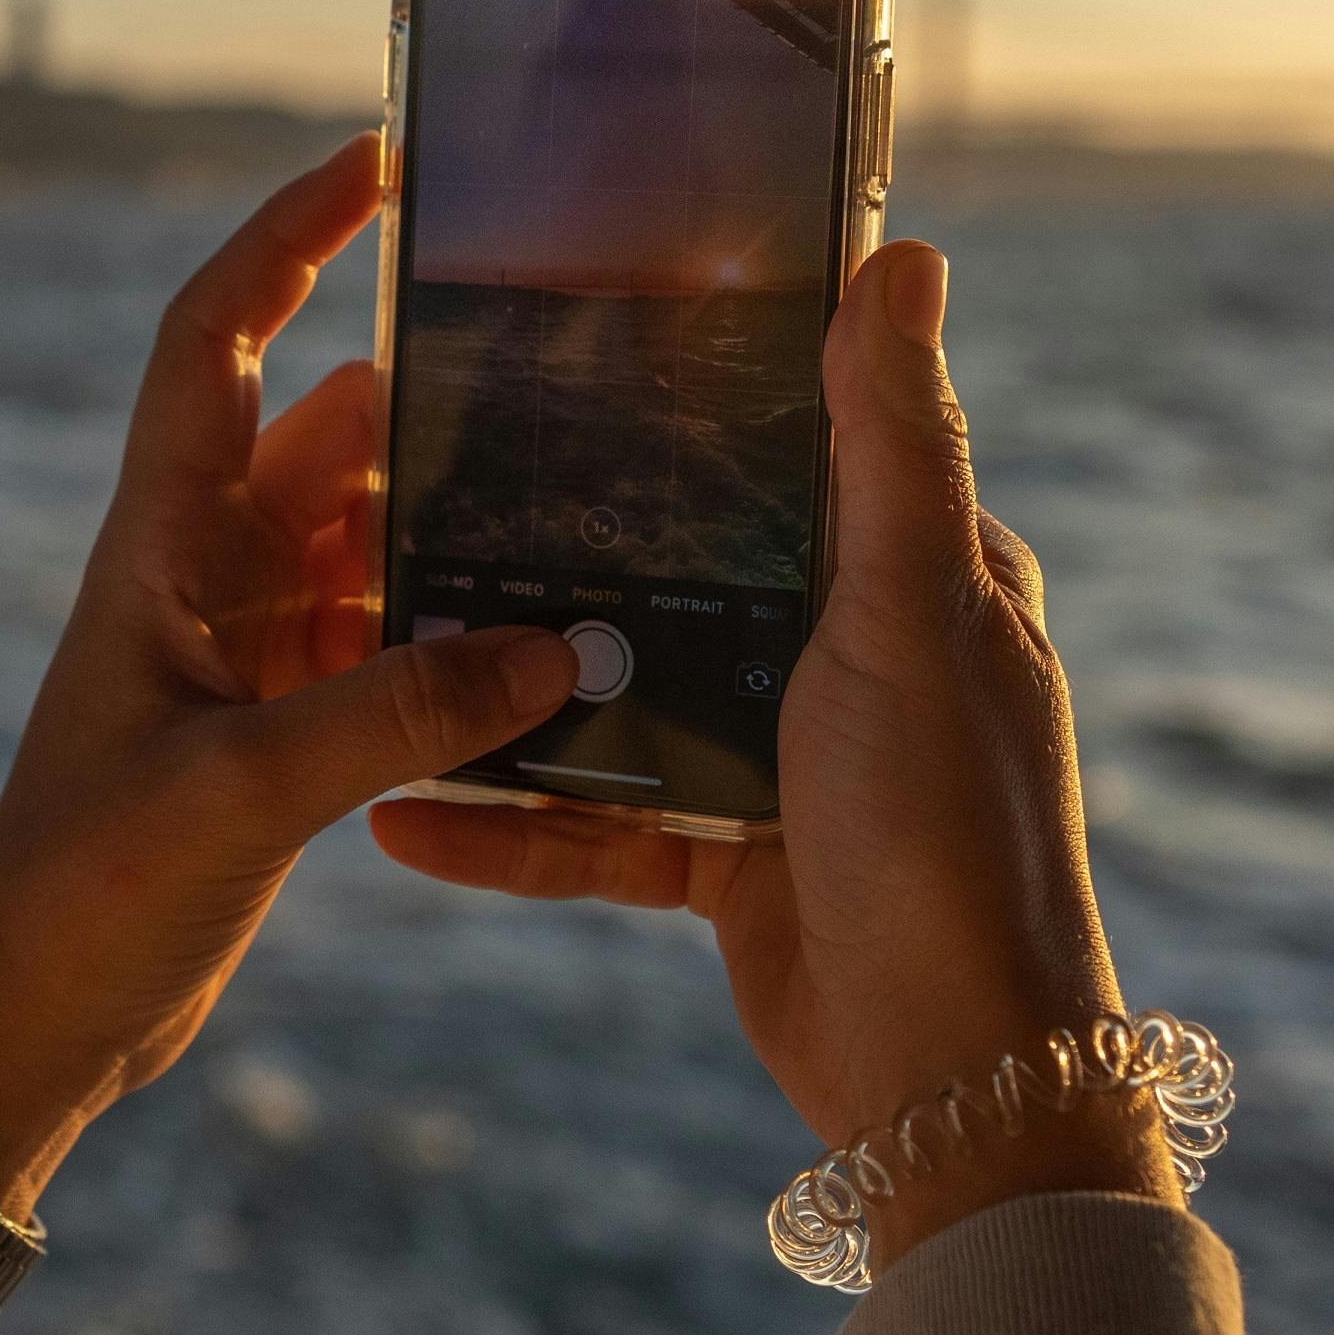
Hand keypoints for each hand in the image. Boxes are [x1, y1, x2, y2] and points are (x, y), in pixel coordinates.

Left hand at [0, 144, 572, 1334]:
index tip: (375, 156)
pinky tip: (562, 636)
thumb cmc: (87, 893)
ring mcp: (246, 651)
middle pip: (328, 429)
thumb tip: (565, 646)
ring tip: (599, 479)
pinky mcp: (283, 729)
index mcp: (161, 545)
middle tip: (566, 335)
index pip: (216, 337)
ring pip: (373, 536)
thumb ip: (401, 711)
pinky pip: (393, 640)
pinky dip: (465, 629)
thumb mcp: (242, 792)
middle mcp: (203, 575)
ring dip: (463, 514)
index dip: (287, 237)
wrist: (30, 1023)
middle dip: (430, 378)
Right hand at [366, 242, 1171, 1267]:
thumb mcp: (912, 611)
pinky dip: (505, 828)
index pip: (805, 448)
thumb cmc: (952, 829)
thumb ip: (892, 445)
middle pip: (684, 570)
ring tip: (381, 655)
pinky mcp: (726, 862)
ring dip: (507, 695)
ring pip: (618, 698)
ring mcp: (784, 762)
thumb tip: (906, 258)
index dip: (701, 396)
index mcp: (918, 577)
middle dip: (565, 542)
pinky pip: (593, 827)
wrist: (951, 1077)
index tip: (572, 344)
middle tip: (421, 490)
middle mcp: (852, 657)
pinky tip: (399, 822)